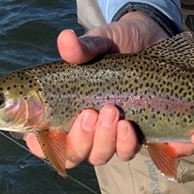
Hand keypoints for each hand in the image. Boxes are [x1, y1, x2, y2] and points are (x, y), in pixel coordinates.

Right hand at [25, 12, 170, 168]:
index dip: (43, 144)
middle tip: (91, 114)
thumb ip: (83, 47)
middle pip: (73, 154)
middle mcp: (86, 127)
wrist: (151, 37)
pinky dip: (126, 144)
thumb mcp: (100, 40)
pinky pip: (127, 151)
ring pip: (99, 156)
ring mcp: (110, 133)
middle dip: (81, 140)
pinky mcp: (135, 133)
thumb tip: (65, 38)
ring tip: (113, 112)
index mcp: (67, 107)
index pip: (45, 140)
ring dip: (104, 141)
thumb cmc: (117, 41)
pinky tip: (130, 127)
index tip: (51, 131)